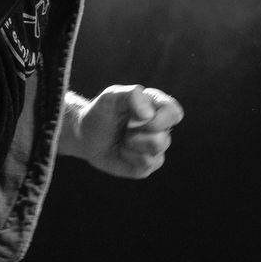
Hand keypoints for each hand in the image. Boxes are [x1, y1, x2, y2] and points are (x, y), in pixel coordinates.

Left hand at [62, 84, 183, 178]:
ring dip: (131, 144)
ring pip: (155, 152)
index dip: (160, 119)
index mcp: (158, 107)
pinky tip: (122, 151)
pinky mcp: (147, 166)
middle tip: (126, 128)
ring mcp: (155, 149)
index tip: (139, 117)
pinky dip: (128, 157)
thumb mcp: (111, 96)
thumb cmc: (102, 112)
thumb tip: (149, 113)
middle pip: (164, 139)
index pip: (174, 113)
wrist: (86, 135)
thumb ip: (131, 95)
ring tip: (123, 138)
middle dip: (139, 134)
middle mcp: (161, 128)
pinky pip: (145, 166)